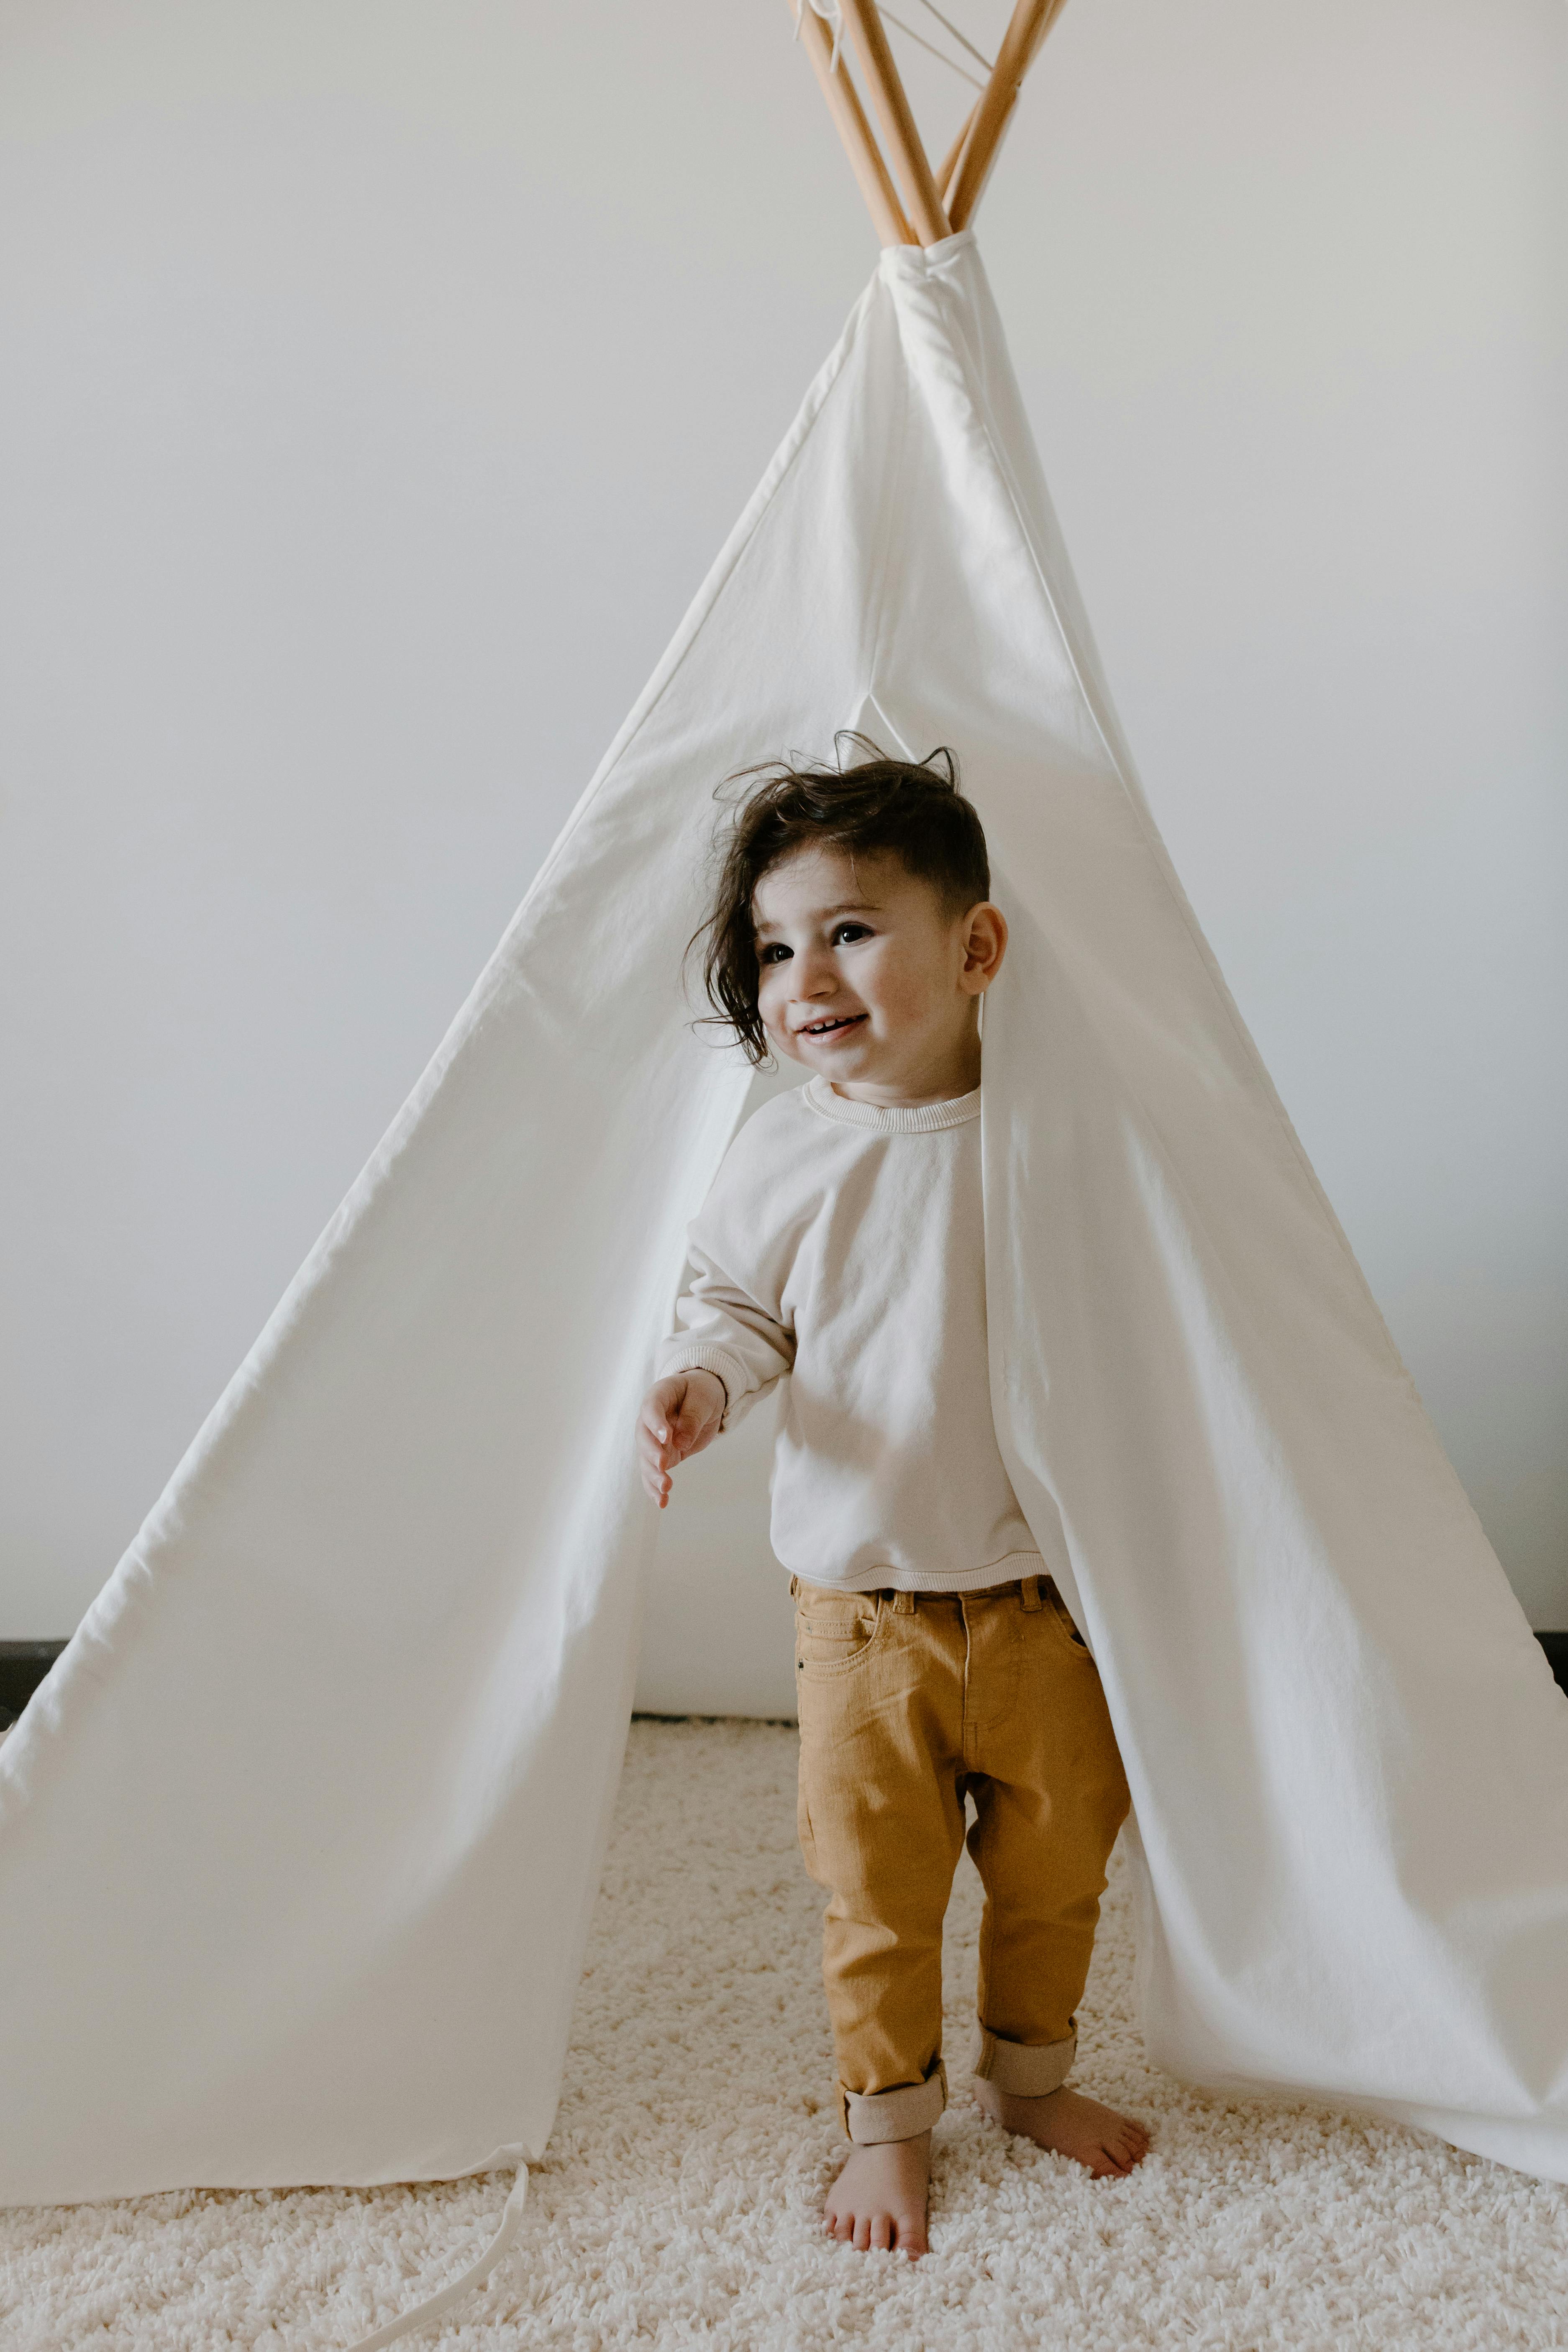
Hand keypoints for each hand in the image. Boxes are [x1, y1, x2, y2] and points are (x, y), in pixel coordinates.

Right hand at [637, 1371, 726, 1507]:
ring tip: (666, 1489)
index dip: (656, 1424)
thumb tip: (680, 1443)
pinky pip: (653, 1473)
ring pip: (646, 1460)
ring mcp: (653, 1440)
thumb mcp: (704, 1399)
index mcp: (658, 1396)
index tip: (666, 1437)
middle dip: (651, 1453)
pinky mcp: (661, 1456)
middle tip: (663, 1465)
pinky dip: (655, 1488)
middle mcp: (649, 1420)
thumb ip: (692, 1418)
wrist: (703, 1400)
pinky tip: (662, 1502)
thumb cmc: (702, 1392)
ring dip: (653, 1476)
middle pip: (643, 1438)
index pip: (651, 1409)